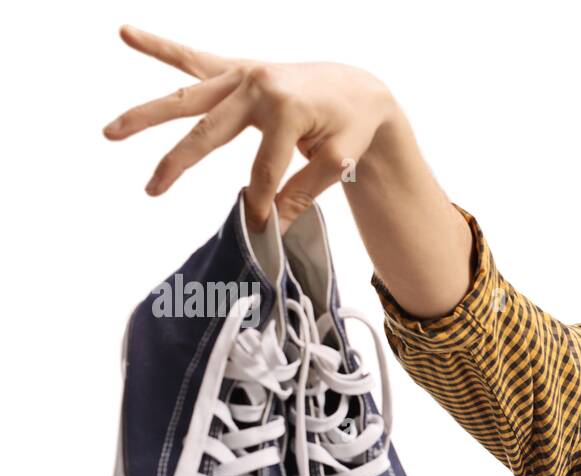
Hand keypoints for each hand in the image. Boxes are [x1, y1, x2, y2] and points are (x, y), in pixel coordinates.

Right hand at [102, 25, 397, 230]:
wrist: (359, 88)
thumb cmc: (350, 127)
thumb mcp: (338, 162)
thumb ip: (302, 192)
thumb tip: (272, 228)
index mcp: (287, 110)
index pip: (264, 168)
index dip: (262, 200)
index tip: (262, 226)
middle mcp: (259, 87)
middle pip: (209, 132)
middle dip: (179, 164)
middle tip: (152, 189)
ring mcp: (245, 75)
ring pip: (188, 98)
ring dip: (148, 114)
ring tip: (111, 131)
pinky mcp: (239, 69)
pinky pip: (194, 58)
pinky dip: (160, 46)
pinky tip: (127, 32)